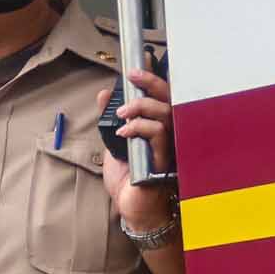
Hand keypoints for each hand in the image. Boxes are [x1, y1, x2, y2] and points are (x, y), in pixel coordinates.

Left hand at [102, 64, 178, 228]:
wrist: (132, 209)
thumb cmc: (128, 179)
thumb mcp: (114, 143)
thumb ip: (111, 119)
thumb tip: (104, 94)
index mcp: (160, 128)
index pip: (162, 96)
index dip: (153, 78)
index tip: (138, 64)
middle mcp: (170, 135)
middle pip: (170, 99)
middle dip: (151, 83)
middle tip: (132, 76)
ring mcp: (169, 147)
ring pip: (165, 114)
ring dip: (141, 107)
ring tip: (122, 113)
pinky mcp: (164, 160)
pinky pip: (158, 136)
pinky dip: (139, 128)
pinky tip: (124, 132)